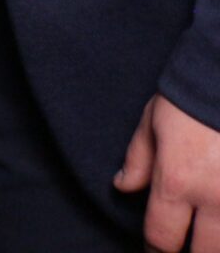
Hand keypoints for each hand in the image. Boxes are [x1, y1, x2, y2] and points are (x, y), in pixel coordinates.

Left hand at [118, 93, 219, 249]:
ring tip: (205, 235)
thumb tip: (124, 187)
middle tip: (184, 245)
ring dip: (216, 242)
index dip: (155, 251)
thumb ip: (139, 160)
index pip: (162, 237)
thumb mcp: (153, 123)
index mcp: (177, 182)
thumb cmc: (190, 97)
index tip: (155, 251)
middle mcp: (214, 198)